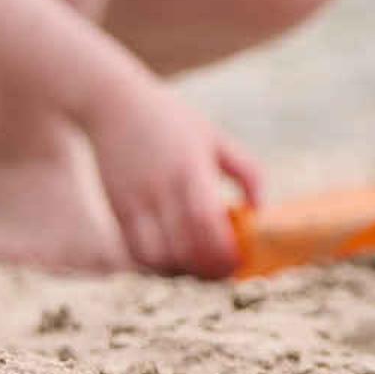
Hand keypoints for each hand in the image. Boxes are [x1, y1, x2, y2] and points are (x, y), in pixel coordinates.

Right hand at [82, 70, 266, 277]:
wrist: (113, 103)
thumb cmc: (171, 119)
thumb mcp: (215, 136)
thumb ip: (246, 171)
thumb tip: (261, 209)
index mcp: (190, 168)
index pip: (205, 220)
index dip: (222, 248)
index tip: (238, 259)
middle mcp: (161, 188)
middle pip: (183, 245)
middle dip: (207, 268)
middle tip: (224, 270)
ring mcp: (136, 201)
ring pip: (158, 255)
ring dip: (182, 269)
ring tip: (199, 265)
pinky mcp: (118, 209)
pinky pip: (136, 251)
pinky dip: (157, 264)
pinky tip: (174, 257)